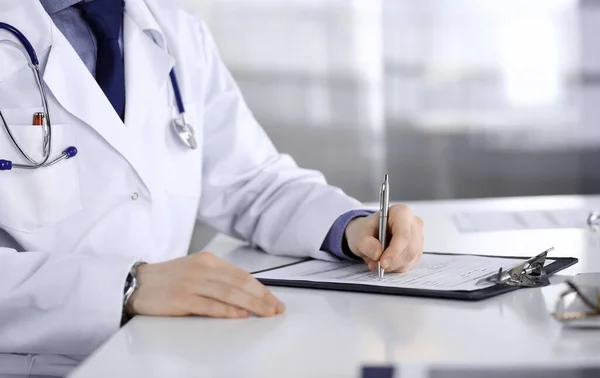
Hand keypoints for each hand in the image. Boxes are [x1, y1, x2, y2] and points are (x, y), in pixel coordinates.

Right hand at [126, 252, 284, 317]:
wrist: (137, 282)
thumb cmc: (168, 279)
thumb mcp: (195, 270)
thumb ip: (218, 279)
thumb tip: (245, 294)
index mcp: (208, 261)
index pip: (242, 275)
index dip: (261, 289)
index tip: (274, 300)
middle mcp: (202, 269)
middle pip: (240, 284)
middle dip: (262, 298)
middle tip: (276, 309)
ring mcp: (192, 283)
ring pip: (229, 293)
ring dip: (252, 305)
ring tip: (266, 313)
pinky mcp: (182, 298)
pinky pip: (210, 305)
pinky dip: (228, 310)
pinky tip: (240, 314)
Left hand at [344, 204, 423, 272]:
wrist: (367, 235)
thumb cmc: (366, 230)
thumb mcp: (359, 234)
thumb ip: (366, 243)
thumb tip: (378, 254)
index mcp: (401, 212)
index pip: (403, 234)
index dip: (394, 251)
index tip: (383, 262)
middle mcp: (413, 224)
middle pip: (409, 248)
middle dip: (392, 261)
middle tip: (376, 266)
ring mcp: (417, 238)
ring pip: (410, 258)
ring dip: (392, 265)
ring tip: (376, 263)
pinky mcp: (416, 251)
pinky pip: (409, 264)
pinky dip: (395, 267)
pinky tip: (385, 263)